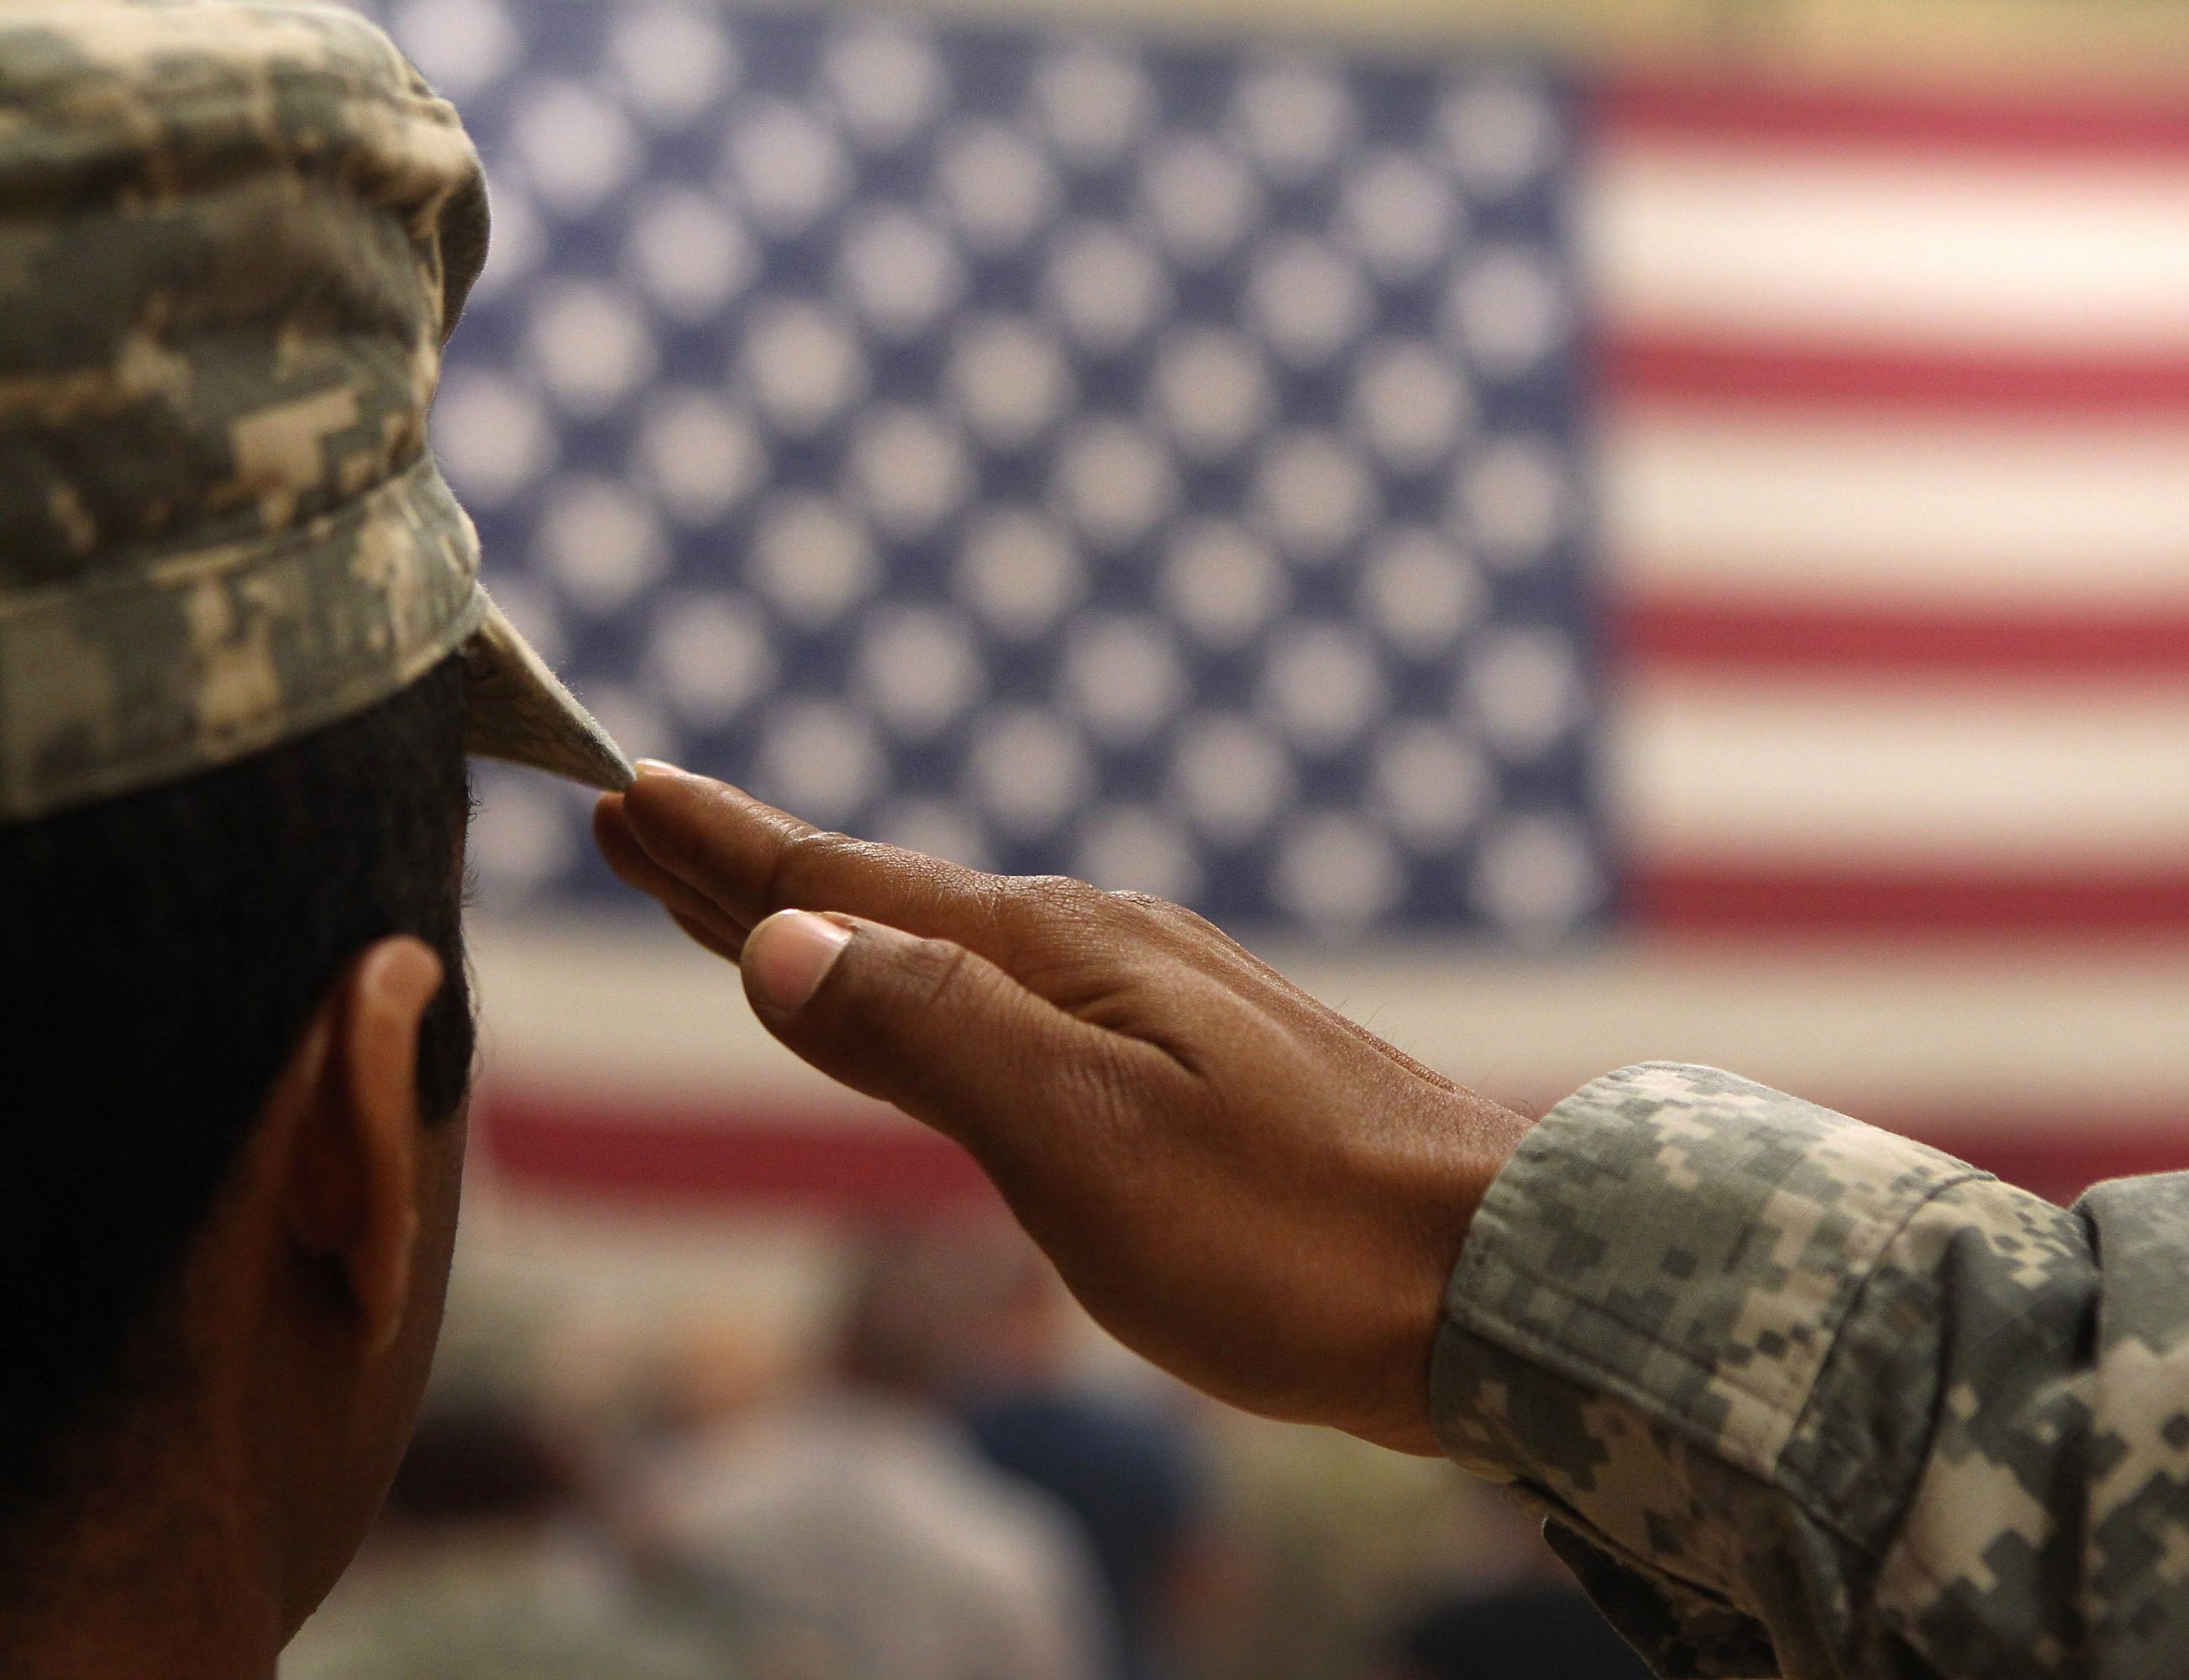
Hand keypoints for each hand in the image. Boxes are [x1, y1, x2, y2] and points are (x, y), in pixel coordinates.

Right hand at [592, 765, 1529, 1454]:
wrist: (1492, 1283)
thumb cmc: (1290, 1232)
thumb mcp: (1083, 1138)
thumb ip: (931, 1034)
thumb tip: (785, 938)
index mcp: (1058, 956)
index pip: (851, 887)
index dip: (728, 854)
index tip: (627, 794)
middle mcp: (1100, 955)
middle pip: (888, 900)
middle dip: (757, 870)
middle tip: (644, 820)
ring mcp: (1154, 1004)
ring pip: (950, 950)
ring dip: (840, 922)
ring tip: (754, 905)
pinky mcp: (1196, 1067)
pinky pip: (1015, 1002)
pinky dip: (931, 987)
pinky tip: (941, 1004)